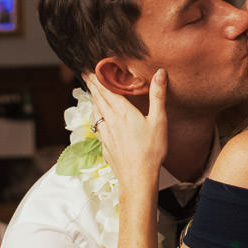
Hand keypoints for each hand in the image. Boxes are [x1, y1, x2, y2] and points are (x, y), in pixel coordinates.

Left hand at [84, 70, 167, 195]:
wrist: (137, 178)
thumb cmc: (151, 151)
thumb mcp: (158, 121)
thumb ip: (158, 96)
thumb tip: (160, 73)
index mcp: (123, 112)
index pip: (107, 90)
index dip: (98, 79)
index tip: (91, 70)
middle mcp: (111, 121)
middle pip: (99, 99)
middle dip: (93, 86)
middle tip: (87, 76)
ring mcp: (106, 134)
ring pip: (96, 113)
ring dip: (94, 101)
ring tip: (92, 94)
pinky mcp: (105, 146)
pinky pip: (98, 127)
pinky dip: (97, 117)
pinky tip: (99, 120)